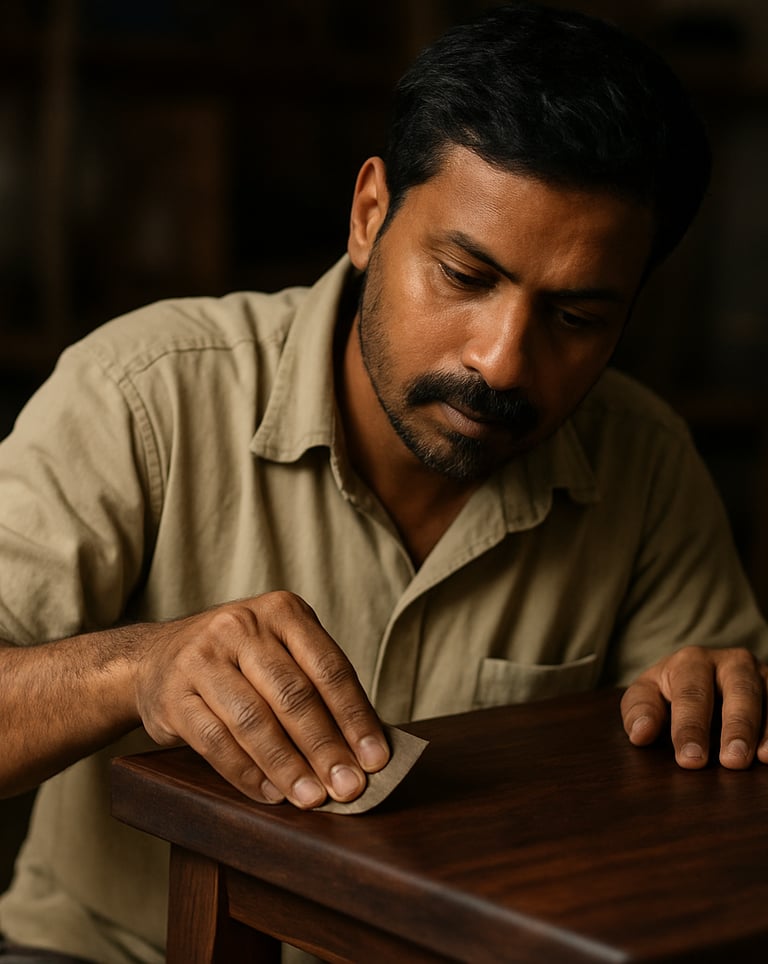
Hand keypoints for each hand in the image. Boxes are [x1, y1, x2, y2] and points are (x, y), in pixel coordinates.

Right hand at [133, 592, 389, 806]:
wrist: (155, 658)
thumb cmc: (238, 661)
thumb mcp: (279, 650)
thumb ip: (317, 686)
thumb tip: (365, 748)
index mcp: (282, 610)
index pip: (329, 667)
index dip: (355, 716)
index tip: (376, 759)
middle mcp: (241, 626)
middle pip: (293, 694)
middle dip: (325, 747)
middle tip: (349, 788)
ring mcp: (202, 658)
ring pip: (254, 720)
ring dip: (288, 766)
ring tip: (312, 798)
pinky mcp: (173, 695)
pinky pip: (216, 742)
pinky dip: (247, 773)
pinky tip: (270, 794)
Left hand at [620, 645, 767, 768]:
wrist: (701, 674)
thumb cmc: (671, 690)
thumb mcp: (649, 694)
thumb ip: (640, 711)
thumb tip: (640, 734)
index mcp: (692, 661)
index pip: (691, 694)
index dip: (690, 727)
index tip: (689, 759)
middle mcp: (732, 663)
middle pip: (739, 691)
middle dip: (736, 726)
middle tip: (732, 762)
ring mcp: (761, 675)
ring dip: (767, 729)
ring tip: (762, 758)